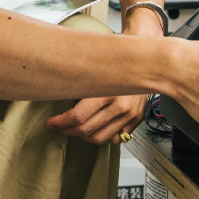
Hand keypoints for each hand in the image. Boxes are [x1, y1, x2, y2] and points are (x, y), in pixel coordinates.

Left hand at [46, 16, 153, 144]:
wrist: (148, 60)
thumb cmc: (119, 61)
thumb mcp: (97, 70)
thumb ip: (82, 86)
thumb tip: (57, 95)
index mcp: (108, 92)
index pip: (78, 116)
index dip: (60, 123)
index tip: (51, 123)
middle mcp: (121, 107)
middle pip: (87, 129)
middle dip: (67, 131)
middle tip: (57, 128)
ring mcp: (130, 116)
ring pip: (100, 138)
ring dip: (82, 137)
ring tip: (72, 130)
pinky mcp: (136, 120)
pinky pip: (116, 138)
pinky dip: (103, 137)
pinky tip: (93, 131)